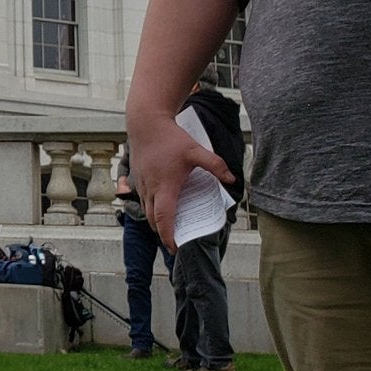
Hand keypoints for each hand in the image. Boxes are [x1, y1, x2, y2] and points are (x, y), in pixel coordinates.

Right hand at [121, 115, 234, 252]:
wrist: (146, 123)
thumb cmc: (170, 138)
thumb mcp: (196, 150)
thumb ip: (215, 165)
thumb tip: (232, 180)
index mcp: (165, 187)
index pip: (164, 219)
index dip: (169, 236)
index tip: (175, 247)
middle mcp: (151, 189)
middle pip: (153, 220)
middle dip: (164, 232)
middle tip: (177, 239)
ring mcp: (141, 184)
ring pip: (146, 210)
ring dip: (157, 220)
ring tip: (171, 225)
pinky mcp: (137, 178)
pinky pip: (143, 199)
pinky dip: (151, 207)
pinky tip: (162, 204)